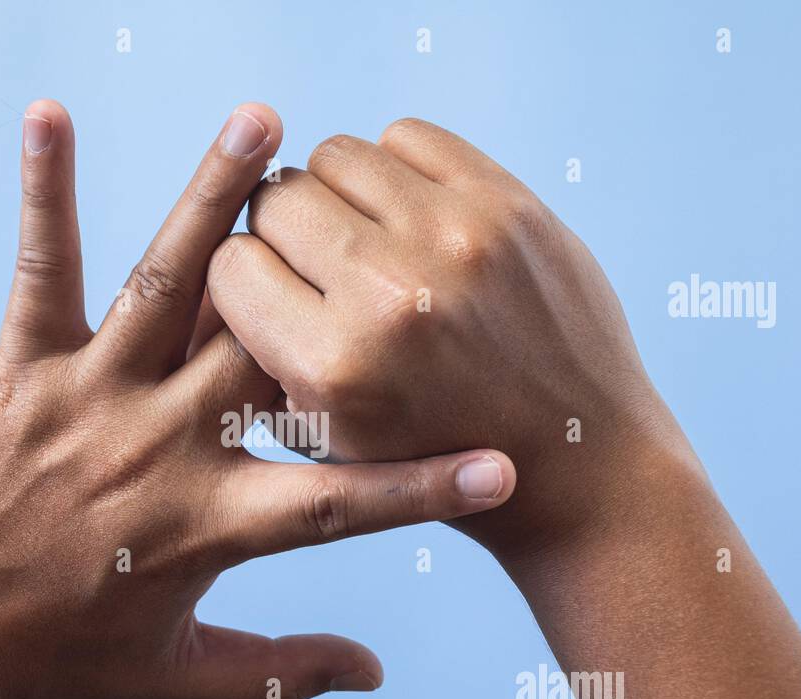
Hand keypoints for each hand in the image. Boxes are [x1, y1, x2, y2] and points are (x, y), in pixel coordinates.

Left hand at [0, 102, 516, 698]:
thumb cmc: (44, 662)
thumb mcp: (170, 679)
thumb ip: (279, 675)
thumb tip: (375, 672)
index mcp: (210, 526)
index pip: (342, 503)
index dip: (427, 486)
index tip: (508, 462)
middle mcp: (161, 450)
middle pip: (268, 351)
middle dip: (331, 281)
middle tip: (383, 219)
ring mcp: (90, 400)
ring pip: (169, 284)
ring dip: (218, 196)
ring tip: (265, 120)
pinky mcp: (18, 369)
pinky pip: (41, 269)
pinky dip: (45, 190)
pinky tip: (54, 112)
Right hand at [204, 119, 690, 558]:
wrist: (575, 459)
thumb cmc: (437, 454)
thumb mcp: (327, 439)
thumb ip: (263, 353)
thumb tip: (225, 260)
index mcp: (332, 369)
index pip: (228, 267)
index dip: (243, 282)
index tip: (271, 299)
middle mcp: (388, 296)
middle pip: (276, 202)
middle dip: (284, 234)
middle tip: (320, 269)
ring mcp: (453, 240)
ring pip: (334, 156)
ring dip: (338, 195)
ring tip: (367, 242)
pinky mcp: (507, 203)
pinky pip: (405, 137)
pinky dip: (395, 172)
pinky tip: (412, 220)